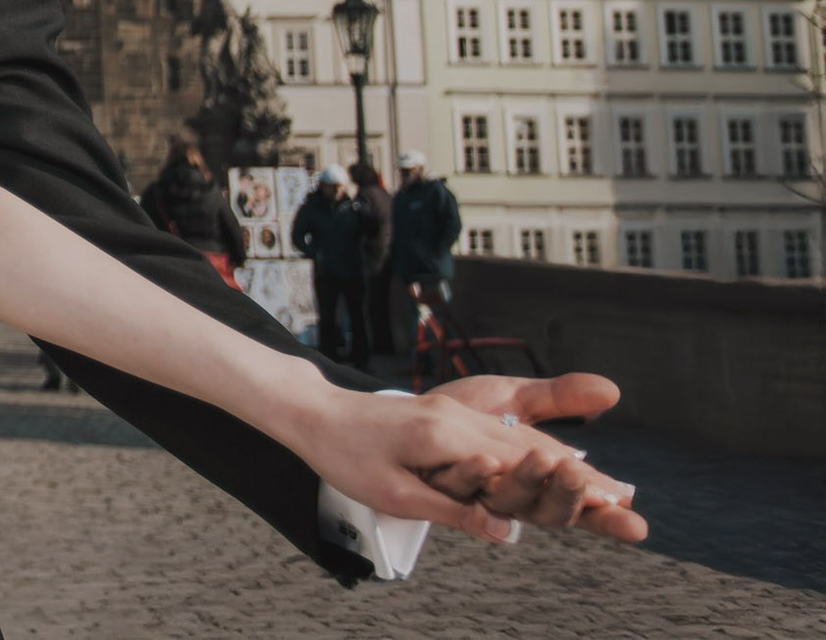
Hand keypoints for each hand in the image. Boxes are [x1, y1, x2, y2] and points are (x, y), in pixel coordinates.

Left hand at [284, 382, 645, 546]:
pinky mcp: (445, 415)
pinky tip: (552, 458)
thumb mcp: (394, 492)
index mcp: (450, 438)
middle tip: (628, 500)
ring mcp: (453, 415)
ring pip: (519, 439)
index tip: (615, 501)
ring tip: (604, 484)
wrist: (313, 411)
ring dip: (562, 461)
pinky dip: (531, 447)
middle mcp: (459, 421)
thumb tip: (507, 531)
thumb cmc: (345, 455)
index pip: (525, 464)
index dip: (571, 484)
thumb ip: (454, 508)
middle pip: (534, 450)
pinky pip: (498, 432)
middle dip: (581, 476)